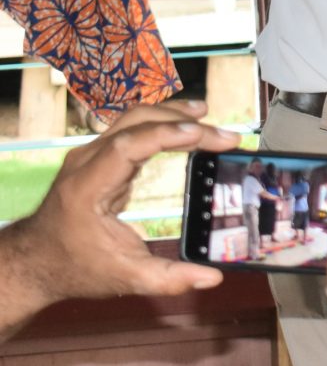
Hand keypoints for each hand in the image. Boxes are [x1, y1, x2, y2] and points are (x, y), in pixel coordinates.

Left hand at [0, 100, 240, 339]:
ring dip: (174, 115)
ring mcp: (90, 154)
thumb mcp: (125, 278)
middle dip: (183, 123)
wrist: (35, 260)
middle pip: (136, 122)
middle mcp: (85, 162)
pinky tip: (187, 126)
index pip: (128, 145)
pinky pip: (133, 128)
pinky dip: (163, 123)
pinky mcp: (99, 155)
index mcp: (87, 188)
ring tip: (210, 117)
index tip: (204, 134)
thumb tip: (212, 278)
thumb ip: (169, 278)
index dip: (167, 134)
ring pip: (134, 118)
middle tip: (224, 136)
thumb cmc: (76, 268)